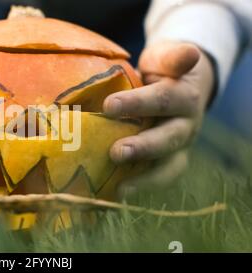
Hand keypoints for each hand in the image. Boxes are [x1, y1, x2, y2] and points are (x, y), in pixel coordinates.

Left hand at [103, 41, 215, 196]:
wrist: (178, 86)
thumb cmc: (163, 71)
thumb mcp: (167, 57)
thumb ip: (174, 56)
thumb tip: (191, 54)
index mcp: (185, 96)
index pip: (163, 99)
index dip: (138, 104)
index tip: (109, 106)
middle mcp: (186, 124)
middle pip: (169, 138)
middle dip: (143, 147)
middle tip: (116, 153)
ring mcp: (179, 146)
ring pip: (169, 165)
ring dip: (146, 177)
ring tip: (122, 188)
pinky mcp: (170, 161)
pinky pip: (160, 177)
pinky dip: (143, 188)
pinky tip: (119, 195)